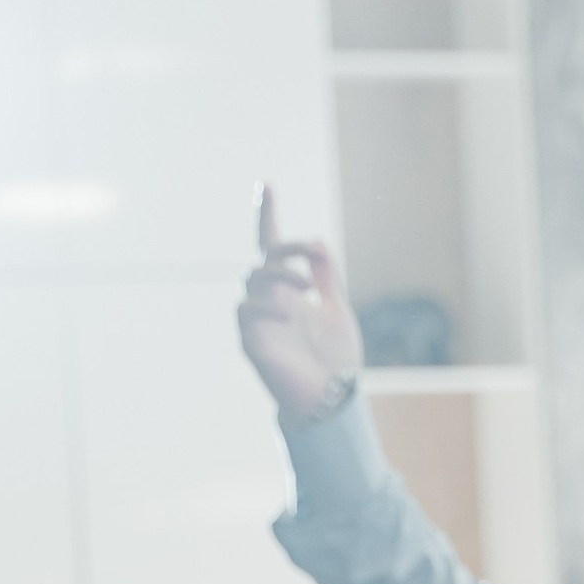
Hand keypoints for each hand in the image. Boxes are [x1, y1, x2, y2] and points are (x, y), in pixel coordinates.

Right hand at [237, 185, 360, 424]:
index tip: (266, 185)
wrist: (331, 399)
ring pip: (254, 279)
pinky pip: (246, 311)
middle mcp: (270, 299)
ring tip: (307, 285)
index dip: (267, 216)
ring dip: (280, 273)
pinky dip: (264, 305)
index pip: (273, 246)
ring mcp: (258, 318)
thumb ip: (327, 277)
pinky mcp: (251, 340)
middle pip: (265, 258)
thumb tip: (318, 242)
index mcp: (290, 289)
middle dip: (288, 246)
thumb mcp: (337, 308)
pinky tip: (285, 312)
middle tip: (314, 250)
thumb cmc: (336, 358)